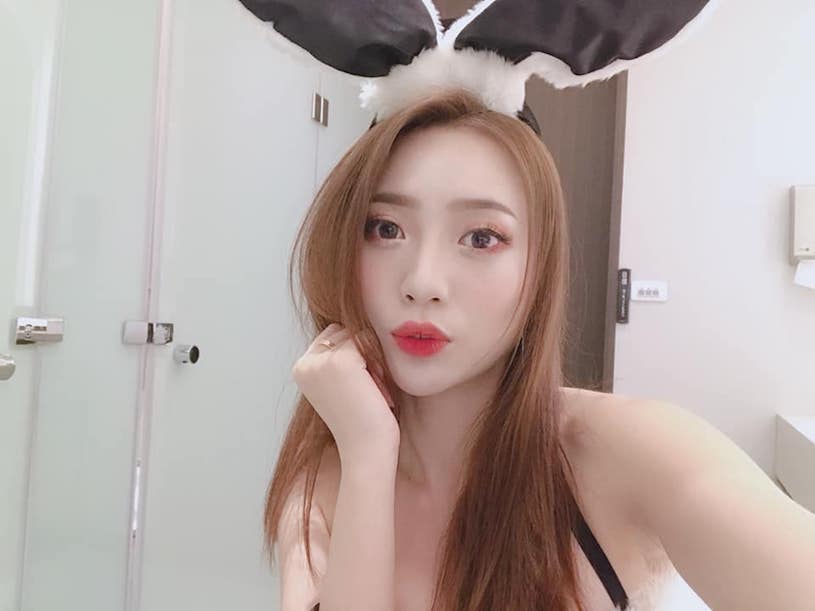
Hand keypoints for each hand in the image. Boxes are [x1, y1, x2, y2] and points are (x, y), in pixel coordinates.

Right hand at [292, 323, 398, 456]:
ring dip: (371, 359)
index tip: (359, 387)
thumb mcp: (341, 385)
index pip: (332, 335)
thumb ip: (336, 358)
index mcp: (301, 369)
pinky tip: (377, 390)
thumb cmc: (361, 421)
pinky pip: (366, 342)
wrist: (366, 450)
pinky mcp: (341, 361)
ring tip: (373, 389)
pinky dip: (378, 364)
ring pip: (356, 335)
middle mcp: (305, 363)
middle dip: (361, 354)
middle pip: (343, 332)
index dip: (353, 354)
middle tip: (367, 389)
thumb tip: (356, 327)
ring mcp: (321, 361)